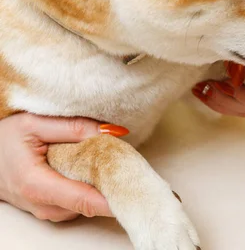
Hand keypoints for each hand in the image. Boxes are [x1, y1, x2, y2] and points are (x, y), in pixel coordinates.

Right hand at [0, 113, 121, 220]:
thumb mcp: (34, 123)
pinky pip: (82, 202)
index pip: (86, 199)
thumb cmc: (4, 140)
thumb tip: (114, 131)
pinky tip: (95, 169)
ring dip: (104, 184)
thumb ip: (74, 127)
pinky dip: (93, 186)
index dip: (116, 196)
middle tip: (128, 159)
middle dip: (114, 183)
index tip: (138, 187)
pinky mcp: (53, 211)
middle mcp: (44, 206)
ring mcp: (48, 212)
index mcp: (38, 186)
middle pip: (92, 203)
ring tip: (110, 159)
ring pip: (89, 203)